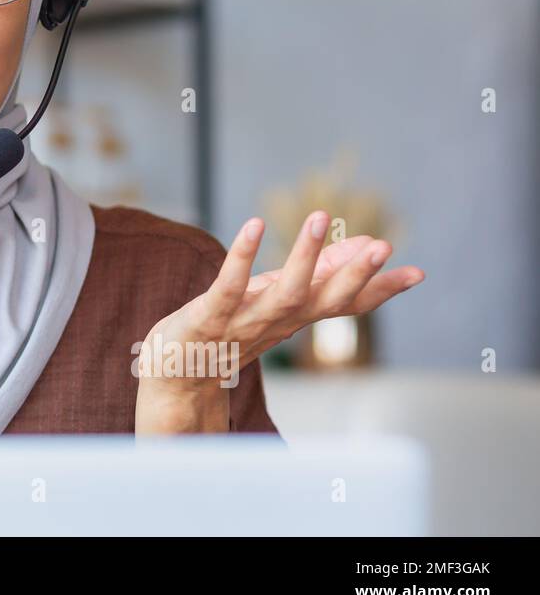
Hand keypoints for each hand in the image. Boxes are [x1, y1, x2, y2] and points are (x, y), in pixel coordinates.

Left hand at [135, 210, 424, 432]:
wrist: (176, 378)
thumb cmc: (227, 331)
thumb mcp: (275, 302)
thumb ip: (314, 277)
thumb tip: (357, 247)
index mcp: (294, 319)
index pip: (344, 306)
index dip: (380, 291)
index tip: (418, 273)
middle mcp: (276, 323)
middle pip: (325, 301)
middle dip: (356, 275)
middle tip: (385, 246)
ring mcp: (243, 323)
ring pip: (285, 293)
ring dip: (306, 257)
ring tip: (320, 217)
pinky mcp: (209, 317)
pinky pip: (228, 286)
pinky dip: (242, 256)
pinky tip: (254, 225)